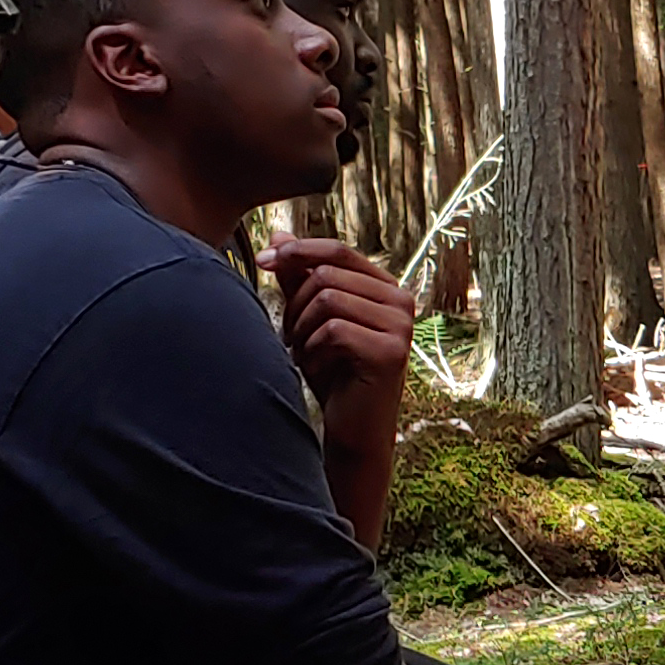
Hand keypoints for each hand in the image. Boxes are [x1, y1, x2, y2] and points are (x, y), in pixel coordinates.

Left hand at [264, 236, 416, 416]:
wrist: (352, 429)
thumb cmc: (333, 374)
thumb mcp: (310, 320)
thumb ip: (298, 278)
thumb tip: (278, 235)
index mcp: (386, 288)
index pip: (339, 251)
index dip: (297, 251)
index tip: (263, 260)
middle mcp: (401, 301)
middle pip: (327, 274)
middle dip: (296, 304)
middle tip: (291, 337)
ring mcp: (400, 326)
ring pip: (327, 299)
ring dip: (302, 328)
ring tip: (304, 352)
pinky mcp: (390, 352)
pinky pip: (333, 330)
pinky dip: (314, 349)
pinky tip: (318, 367)